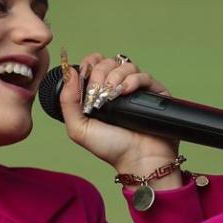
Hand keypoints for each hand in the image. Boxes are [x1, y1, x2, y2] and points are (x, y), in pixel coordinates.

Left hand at [57, 52, 178, 172]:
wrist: (138, 160)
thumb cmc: (111, 148)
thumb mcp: (79, 128)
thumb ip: (68, 101)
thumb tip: (70, 72)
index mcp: (99, 93)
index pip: (94, 64)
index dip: (90, 63)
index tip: (87, 71)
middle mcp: (117, 88)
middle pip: (108, 63)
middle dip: (100, 74)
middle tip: (99, 92)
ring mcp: (136, 90)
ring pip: (126, 66)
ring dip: (116, 76)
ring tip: (114, 94)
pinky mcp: (154, 93)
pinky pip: (144, 75)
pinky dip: (133, 80)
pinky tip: (126, 91)